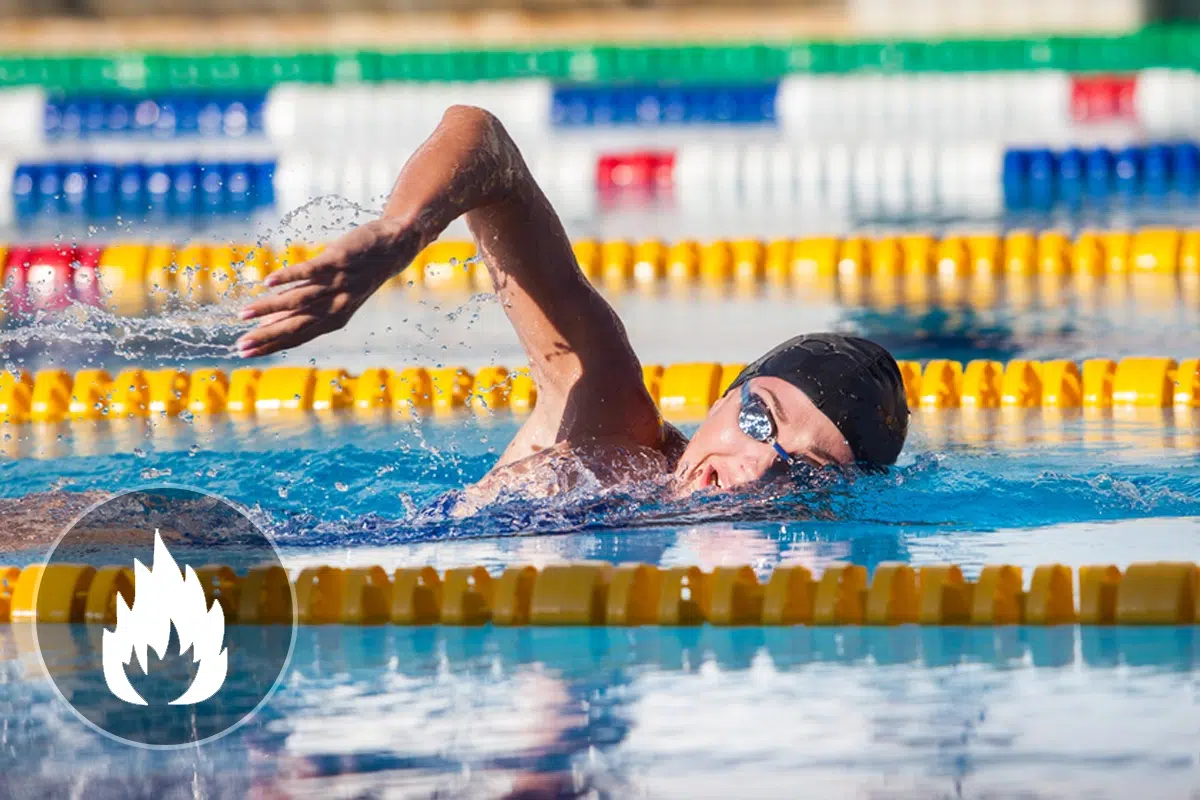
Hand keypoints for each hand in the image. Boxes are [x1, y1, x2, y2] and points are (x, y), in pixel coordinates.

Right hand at [235, 218, 420, 357]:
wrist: (392, 248)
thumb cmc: (357, 274)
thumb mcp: (332, 298)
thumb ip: (303, 310)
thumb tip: (267, 323)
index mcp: (334, 319)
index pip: (298, 337)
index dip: (271, 346)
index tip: (245, 353)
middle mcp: (335, 306)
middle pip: (295, 325)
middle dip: (266, 337)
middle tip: (240, 345)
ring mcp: (336, 284)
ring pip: (297, 300)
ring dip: (269, 308)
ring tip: (244, 314)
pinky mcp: (336, 261)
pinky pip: (309, 271)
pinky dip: (288, 277)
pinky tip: (267, 282)